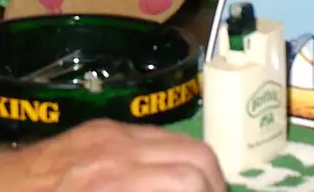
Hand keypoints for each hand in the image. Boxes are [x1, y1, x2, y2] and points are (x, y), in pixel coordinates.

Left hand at [0, 119, 225, 191]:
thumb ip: (140, 190)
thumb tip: (176, 187)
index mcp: (118, 184)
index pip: (191, 180)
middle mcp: (121, 153)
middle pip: (198, 159)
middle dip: (214, 185)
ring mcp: (111, 135)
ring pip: (180, 144)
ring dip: (197, 171)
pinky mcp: (99, 127)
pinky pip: (153, 136)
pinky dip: (170, 157)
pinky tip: (162, 178)